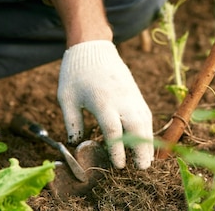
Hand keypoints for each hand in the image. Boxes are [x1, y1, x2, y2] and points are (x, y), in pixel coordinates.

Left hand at [57, 40, 153, 168]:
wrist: (92, 47)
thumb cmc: (75, 73)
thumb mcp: (66, 97)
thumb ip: (71, 122)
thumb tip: (75, 144)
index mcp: (102, 100)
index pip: (113, 129)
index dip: (117, 149)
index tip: (119, 165)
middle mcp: (121, 99)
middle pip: (136, 127)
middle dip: (140, 149)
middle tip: (141, 168)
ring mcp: (131, 95)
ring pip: (145, 121)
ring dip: (148, 142)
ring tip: (147, 161)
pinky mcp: (135, 93)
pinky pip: (145, 114)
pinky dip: (148, 130)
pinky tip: (146, 142)